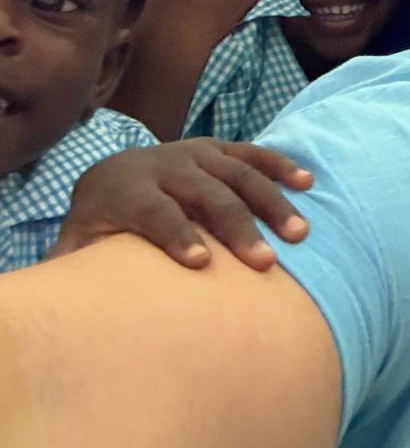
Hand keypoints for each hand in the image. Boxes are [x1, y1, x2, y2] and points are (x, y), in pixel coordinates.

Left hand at [50, 139, 312, 270]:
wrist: (112, 173)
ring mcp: (196, 154)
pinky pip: (254, 153)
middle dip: (238, 228)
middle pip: (208, 196)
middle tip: (265, 262)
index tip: (202, 263)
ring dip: (272, 203)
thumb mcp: (80, 240)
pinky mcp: (219, 148)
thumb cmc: (101, 223)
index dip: (177, 236)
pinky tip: (307, 183)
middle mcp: (166, 167)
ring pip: (239, 175)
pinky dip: (282, 166)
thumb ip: (74, 264)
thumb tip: (65, 299)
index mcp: (128, 191)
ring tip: (300, 233)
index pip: (156, 213)